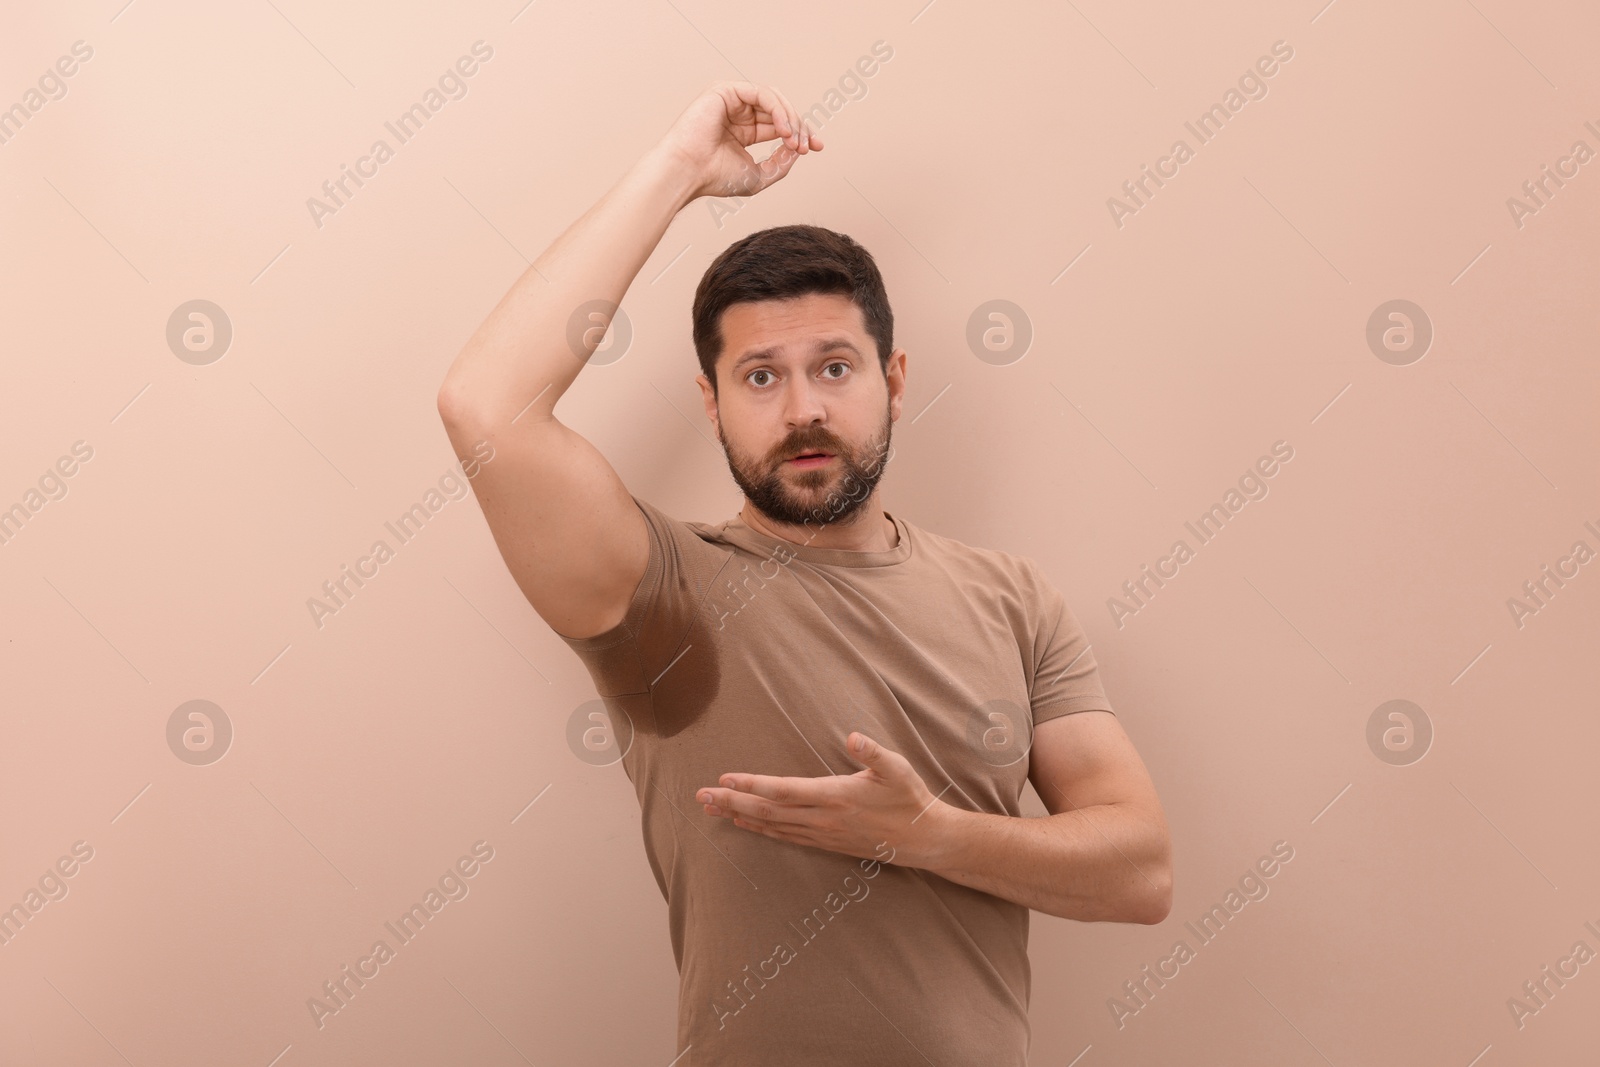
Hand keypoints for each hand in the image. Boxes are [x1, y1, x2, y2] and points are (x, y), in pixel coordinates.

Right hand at [658, 81, 823, 202]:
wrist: (688, 172)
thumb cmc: (715, 178)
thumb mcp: (759, 175)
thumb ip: (781, 163)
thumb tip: (798, 149)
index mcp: (745, 132)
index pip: (780, 125)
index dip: (801, 133)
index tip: (817, 147)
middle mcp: (739, 114)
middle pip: (781, 110)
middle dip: (799, 127)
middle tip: (806, 147)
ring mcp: (732, 101)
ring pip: (775, 99)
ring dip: (790, 120)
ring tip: (793, 141)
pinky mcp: (725, 90)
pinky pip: (762, 94)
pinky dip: (778, 110)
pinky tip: (783, 129)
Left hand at [696, 732, 946, 866]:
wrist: (923, 839)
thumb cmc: (909, 798)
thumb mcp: (897, 768)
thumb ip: (873, 752)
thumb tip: (853, 736)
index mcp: (836, 796)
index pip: (784, 790)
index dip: (753, 784)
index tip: (725, 778)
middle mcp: (823, 818)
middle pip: (768, 810)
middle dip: (732, 802)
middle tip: (701, 796)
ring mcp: (822, 834)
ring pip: (772, 826)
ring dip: (740, 816)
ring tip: (712, 809)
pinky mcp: (826, 843)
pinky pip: (785, 836)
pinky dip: (761, 829)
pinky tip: (745, 823)